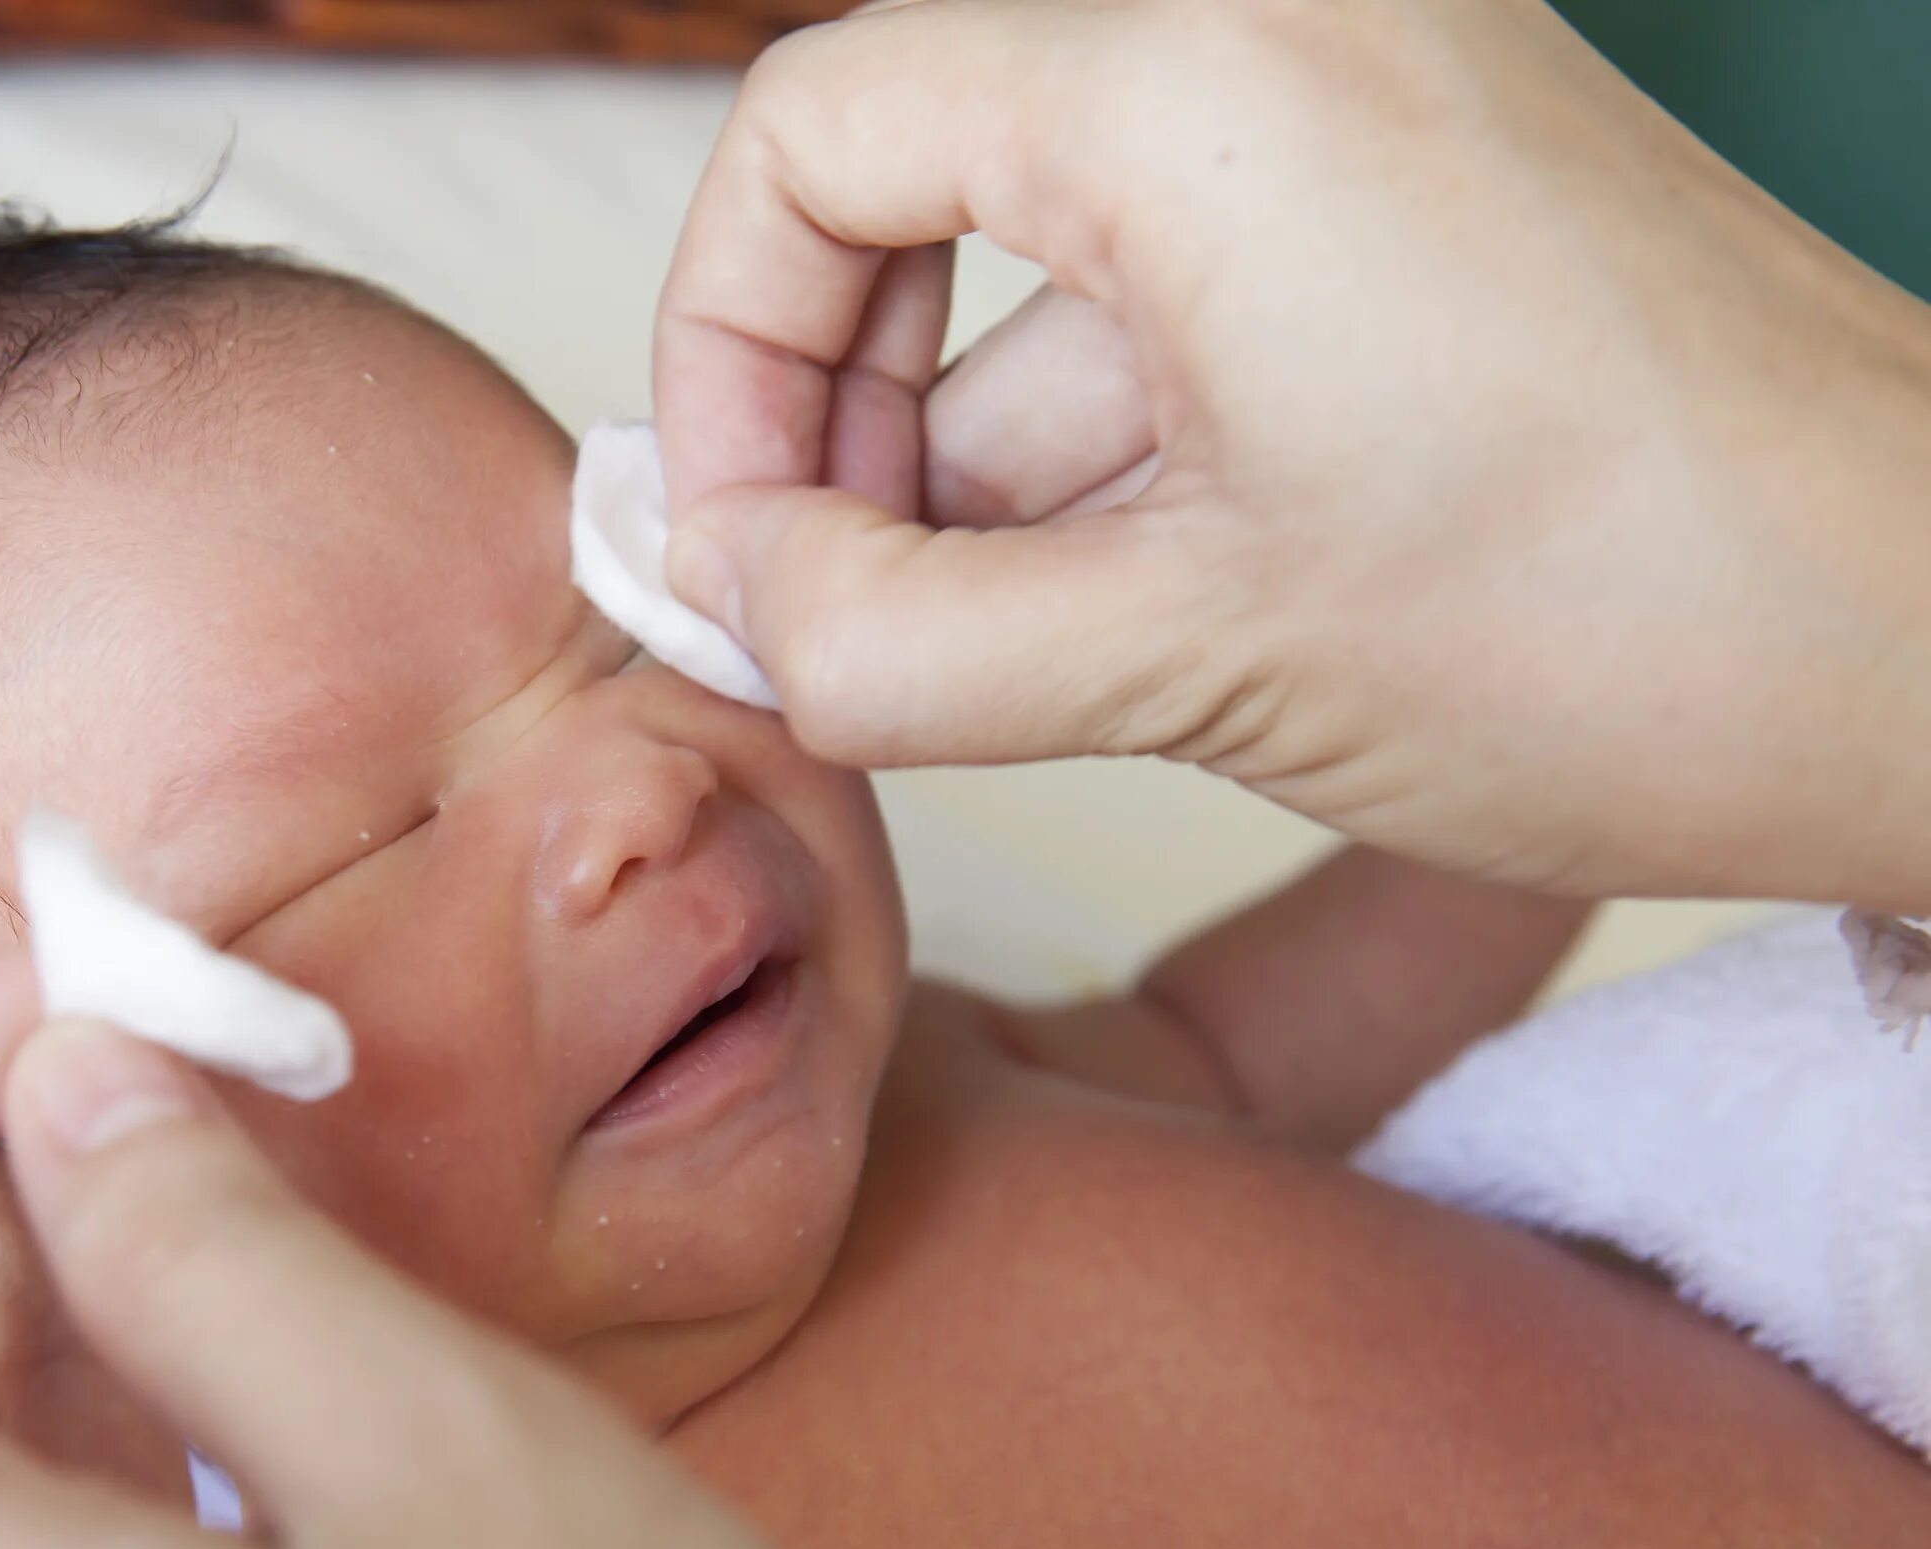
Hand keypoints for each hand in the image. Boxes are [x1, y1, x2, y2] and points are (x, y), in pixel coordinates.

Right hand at [655, 0, 1930, 910]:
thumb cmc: (1646, 623)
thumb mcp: (1192, 659)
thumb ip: (889, 638)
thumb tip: (725, 598)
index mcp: (1205, 82)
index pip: (818, 129)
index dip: (726, 345)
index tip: (743, 540)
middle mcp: (1285, 35)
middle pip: (914, 178)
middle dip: (840, 417)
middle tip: (826, 609)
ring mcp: (1367, 111)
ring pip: (1044, 273)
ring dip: (975, 477)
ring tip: (990, 663)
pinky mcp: (1422, 205)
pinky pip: (1173, 300)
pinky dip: (1104, 457)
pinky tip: (1113, 620)